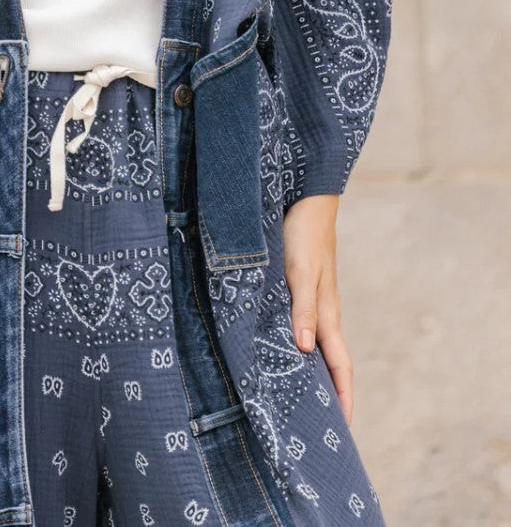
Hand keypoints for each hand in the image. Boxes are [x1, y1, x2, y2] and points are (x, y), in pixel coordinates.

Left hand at [281, 193, 353, 425]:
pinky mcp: (299, 287)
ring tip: (300, 396)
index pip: (339, 365)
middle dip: (329, 393)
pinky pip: (302, 326)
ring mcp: (312, 300)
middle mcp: (322, 312)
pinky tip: (283, 350)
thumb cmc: (303, 234)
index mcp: (327, 314)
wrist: (305, 198)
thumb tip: (307, 350)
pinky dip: (298, 346)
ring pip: (315, 345)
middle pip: (330, 362)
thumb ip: (302, 308)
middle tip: (318, 424)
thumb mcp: (300, 272)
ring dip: (312, 372)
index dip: (343, 396)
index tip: (343, 427)